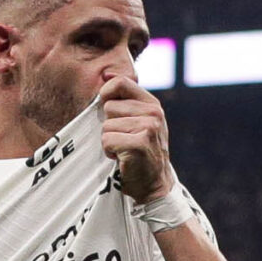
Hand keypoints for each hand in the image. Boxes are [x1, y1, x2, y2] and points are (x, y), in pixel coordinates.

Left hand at [99, 76, 173, 206]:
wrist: (155, 185)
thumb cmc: (141, 153)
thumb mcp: (139, 122)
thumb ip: (125, 100)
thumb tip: (106, 75)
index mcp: (152, 104)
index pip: (120, 82)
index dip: (106, 94)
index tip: (108, 112)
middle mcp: (154, 113)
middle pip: (109, 107)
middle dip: (110, 126)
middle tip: (124, 141)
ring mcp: (149, 127)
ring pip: (106, 126)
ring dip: (110, 142)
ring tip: (125, 151)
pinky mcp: (140, 143)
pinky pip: (107, 140)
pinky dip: (110, 152)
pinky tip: (123, 159)